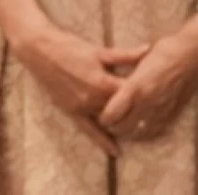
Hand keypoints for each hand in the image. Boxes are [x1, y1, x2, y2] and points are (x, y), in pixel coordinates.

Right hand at [11, 22, 147, 155]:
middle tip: (153, 114)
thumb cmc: (69, 46)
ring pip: (108, 121)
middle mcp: (94, 99)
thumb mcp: (98, 50)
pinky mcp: (71, 111)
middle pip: (122, 111)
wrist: (38, 49)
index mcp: (103, 82)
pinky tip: (114, 152)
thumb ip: (125, 55)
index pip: (132, 95)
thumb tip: (148, 49)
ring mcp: (82, 107)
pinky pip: (88, 130)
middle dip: (137, 112)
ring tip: (140, 130)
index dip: (146, 96)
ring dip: (123, 124)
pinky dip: (102, 140)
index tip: (158, 96)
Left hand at [98, 14, 197, 139]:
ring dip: (126, 132)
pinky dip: (143, 133)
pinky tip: (137, 128)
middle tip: (105, 121)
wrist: (193, 55)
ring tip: (118, 125)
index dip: (102, 117)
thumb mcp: (137, 60)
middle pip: (122, 127)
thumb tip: (106, 83)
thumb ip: (124, 74)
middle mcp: (148, 102)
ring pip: (138, 133)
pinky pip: (154, 132)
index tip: (96, 113)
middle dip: (111, 126)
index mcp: (136, 87)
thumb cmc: (163, 52)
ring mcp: (161, 110)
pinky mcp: (172, 114)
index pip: (112, 113)